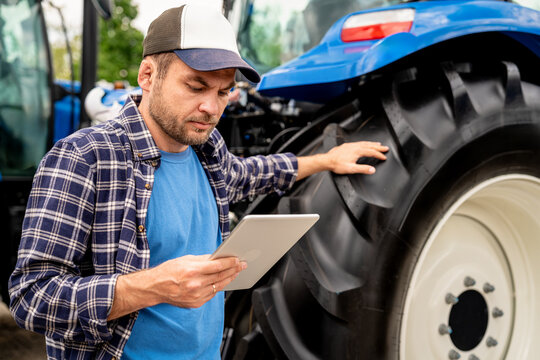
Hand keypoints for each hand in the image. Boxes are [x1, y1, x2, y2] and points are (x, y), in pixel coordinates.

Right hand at [108, 254, 245, 319]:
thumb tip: (219, 257)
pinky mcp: (196, 303)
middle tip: (242, 265)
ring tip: (235, 272)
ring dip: (229, 279)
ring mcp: (196, 295)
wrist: (155, 288)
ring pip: (219, 286)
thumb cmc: (169, 271)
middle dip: (234, 270)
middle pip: (221, 276)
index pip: (218, 266)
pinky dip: (218, 287)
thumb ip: (204, 259)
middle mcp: (195, 284)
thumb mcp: (186, 259)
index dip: (231, 263)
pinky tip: (223, 281)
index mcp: (193, 271)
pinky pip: (212, 294)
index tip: (238, 260)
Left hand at [325, 141, 388, 174]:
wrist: (327, 160)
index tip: (384, 157)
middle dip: (378, 147)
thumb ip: (363, 169)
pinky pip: (359, 143)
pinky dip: (365, 143)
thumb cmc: (337, 164)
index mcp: (357, 151)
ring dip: (372, 144)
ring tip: (378, 144)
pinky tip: (364, 144)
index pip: (372, 152)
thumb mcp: (351, 169)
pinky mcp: (347, 145)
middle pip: (370, 146)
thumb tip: (372, 170)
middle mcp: (355, 146)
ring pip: (364, 143)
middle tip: (386, 148)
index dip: (379, 155)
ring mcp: (351, 145)